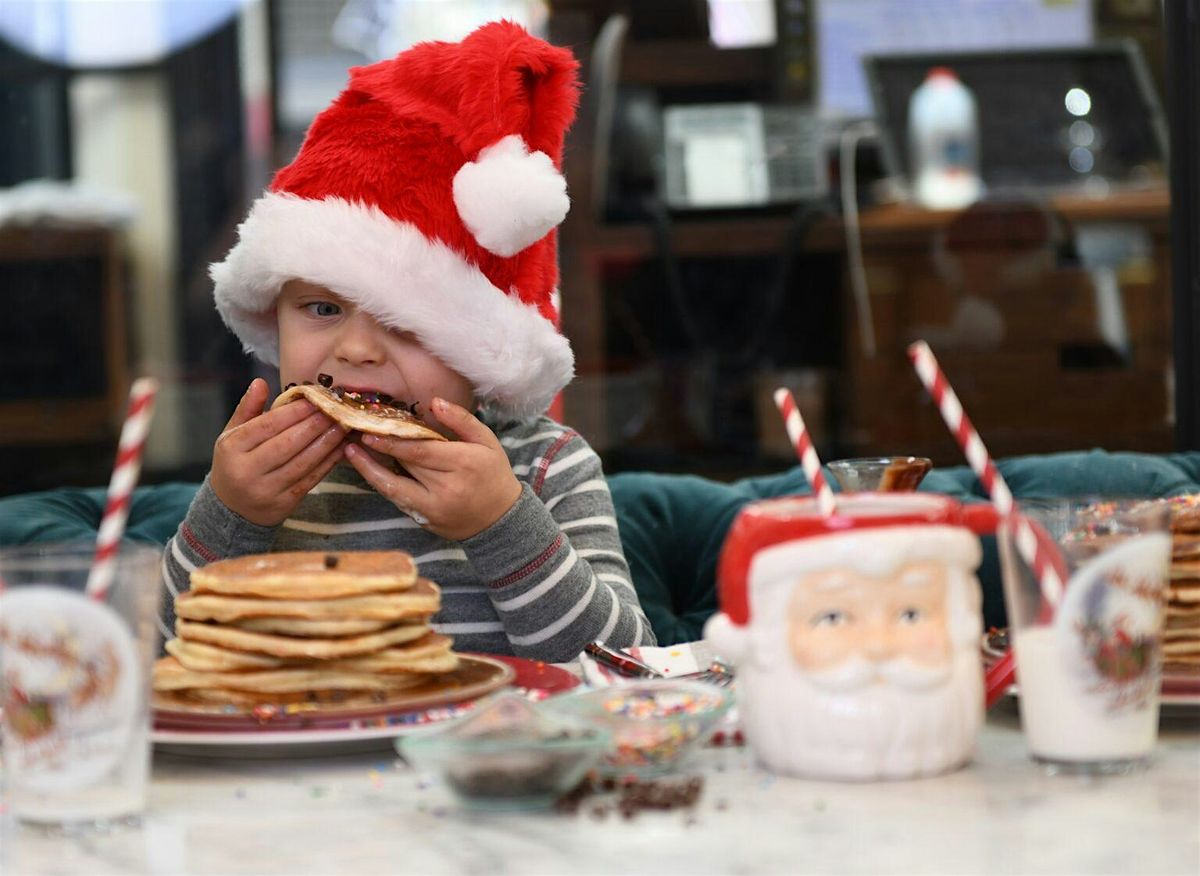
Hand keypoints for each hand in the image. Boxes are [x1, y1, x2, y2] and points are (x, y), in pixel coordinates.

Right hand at [210, 378, 347, 525]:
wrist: (232, 509)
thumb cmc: (235, 463)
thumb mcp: (232, 435)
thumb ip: (247, 409)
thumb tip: (260, 382)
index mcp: (232, 448)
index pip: (266, 426)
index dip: (293, 412)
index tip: (314, 398)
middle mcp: (247, 470)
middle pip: (287, 444)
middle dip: (314, 425)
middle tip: (335, 410)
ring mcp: (266, 490)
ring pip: (302, 462)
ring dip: (327, 442)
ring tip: (343, 426)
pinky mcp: (284, 504)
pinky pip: (310, 480)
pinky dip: (328, 463)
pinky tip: (341, 448)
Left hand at [344, 397, 521, 540]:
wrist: (500, 519)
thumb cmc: (493, 474)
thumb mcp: (487, 442)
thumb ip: (461, 420)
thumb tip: (434, 403)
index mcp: (464, 463)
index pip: (421, 450)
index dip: (393, 441)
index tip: (371, 429)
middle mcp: (448, 487)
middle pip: (406, 465)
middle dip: (378, 449)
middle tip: (354, 431)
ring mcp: (435, 507)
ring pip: (394, 487)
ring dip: (369, 471)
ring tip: (350, 454)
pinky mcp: (427, 520)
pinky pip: (399, 501)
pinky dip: (383, 485)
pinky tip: (370, 471)